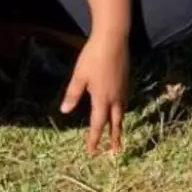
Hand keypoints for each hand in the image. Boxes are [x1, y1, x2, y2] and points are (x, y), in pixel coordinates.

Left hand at [60, 33, 129, 154]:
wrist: (114, 38)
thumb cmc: (93, 57)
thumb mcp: (79, 76)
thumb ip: (72, 94)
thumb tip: (65, 111)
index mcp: (102, 99)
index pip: (98, 124)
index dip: (94, 138)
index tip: (92, 152)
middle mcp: (115, 97)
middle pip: (116, 122)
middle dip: (115, 137)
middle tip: (116, 151)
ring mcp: (123, 89)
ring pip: (122, 112)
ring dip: (119, 124)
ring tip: (117, 133)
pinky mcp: (126, 80)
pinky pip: (125, 102)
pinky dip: (122, 110)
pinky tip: (119, 107)